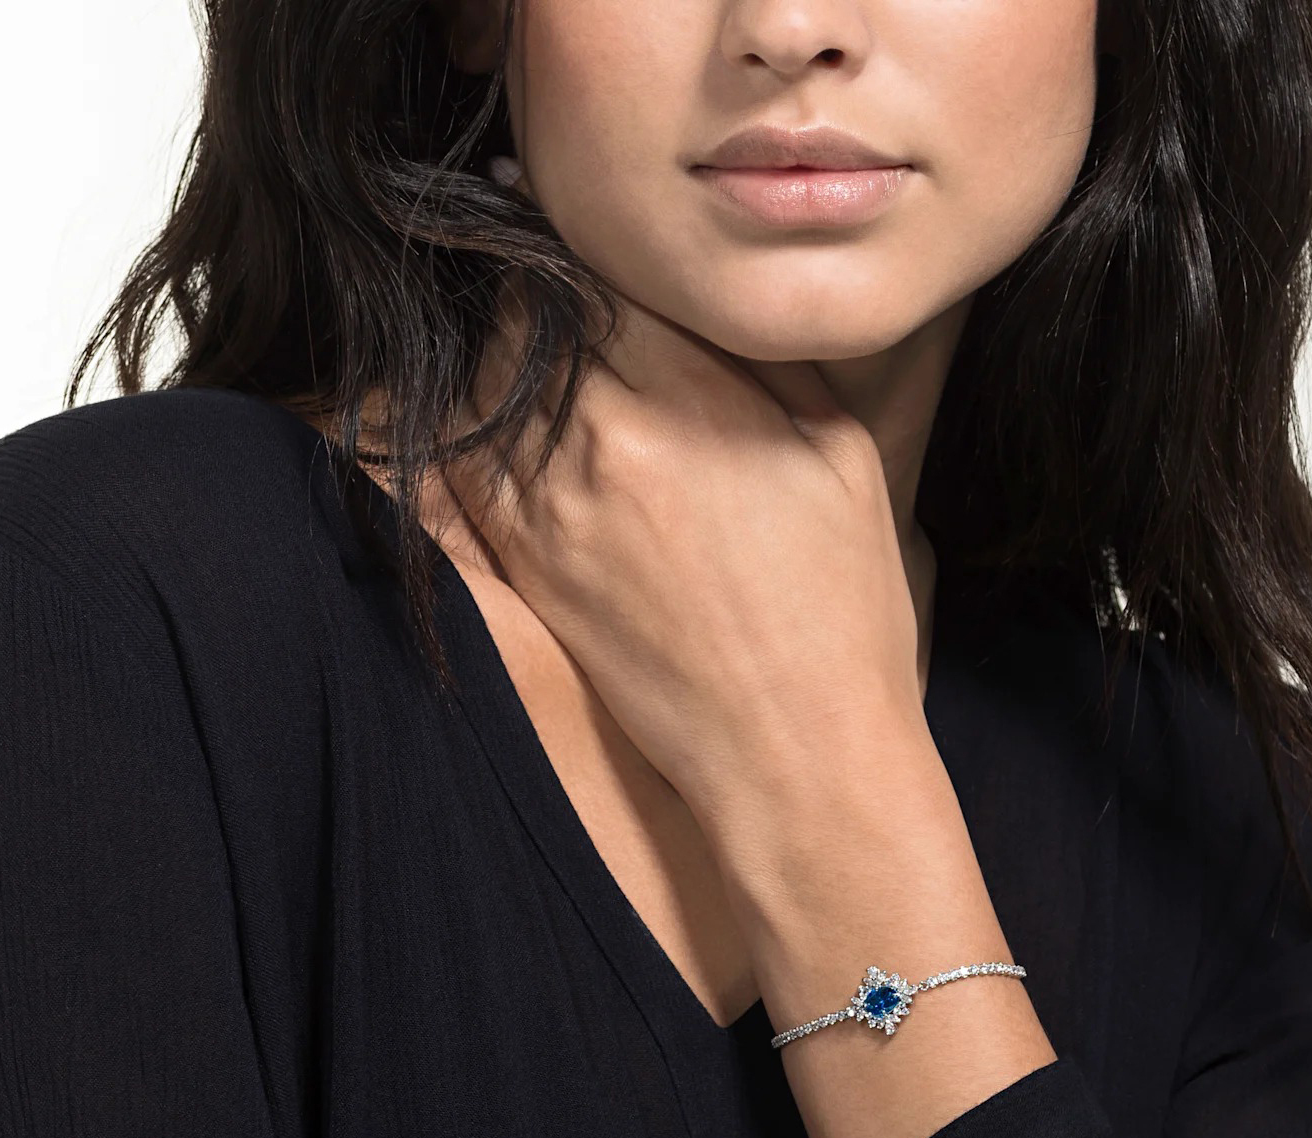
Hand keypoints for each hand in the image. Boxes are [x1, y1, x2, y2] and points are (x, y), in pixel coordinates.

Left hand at [449, 269, 934, 842]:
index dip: (577, 233)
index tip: (571, 212)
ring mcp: (550, 512)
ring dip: (504, 354)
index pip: (594, 272)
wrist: (795, 751)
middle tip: (549, 271)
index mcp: (687, 401)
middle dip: (537, 289)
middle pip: (526, 319)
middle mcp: (599, 445)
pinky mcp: (527, 569)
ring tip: (533, 341)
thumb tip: (708, 300)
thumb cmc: (841, 609)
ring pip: (487, 387)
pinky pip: (470, 469)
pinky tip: (508, 416)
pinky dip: (477, 428)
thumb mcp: (841, 457)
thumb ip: (765, 364)